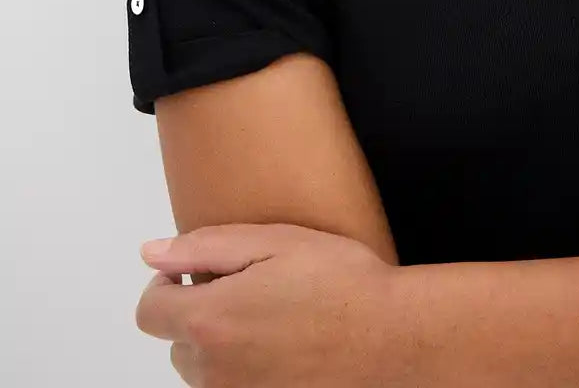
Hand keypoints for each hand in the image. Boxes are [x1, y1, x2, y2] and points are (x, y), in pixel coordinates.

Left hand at [135, 222, 416, 386]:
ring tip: (275, 317)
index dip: (168, 285)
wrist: (391, 337)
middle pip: (177, 342)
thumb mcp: (273, 242)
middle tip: (253, 287)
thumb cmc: (340, 283)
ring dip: (224, 343)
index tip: (198, 273)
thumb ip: (203, 247)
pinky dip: (249, 369)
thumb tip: (152, 253)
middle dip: (201, 313)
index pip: (149, 312)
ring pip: (205, 370)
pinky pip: (234, 387)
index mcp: (209, 322)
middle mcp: (213, 372)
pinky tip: (286, 346)